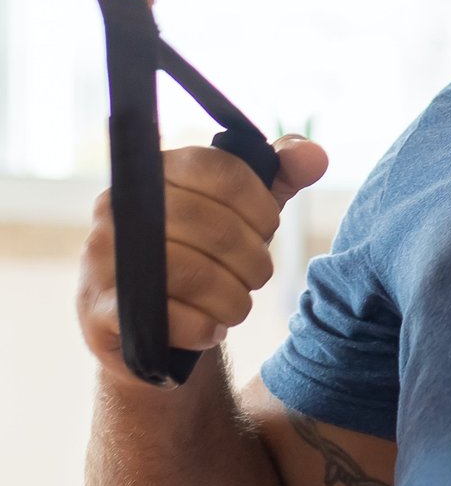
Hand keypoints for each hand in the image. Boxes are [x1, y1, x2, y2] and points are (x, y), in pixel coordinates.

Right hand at [77, 134, 328, 391]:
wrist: (149, 330)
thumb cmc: (203, 256)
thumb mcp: (242, 210)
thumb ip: (279, 177)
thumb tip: (314, 155)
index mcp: (157, 170)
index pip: (222, 170)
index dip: (260, 205)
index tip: (267, 228)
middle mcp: (120, 206)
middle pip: (211, 225)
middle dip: (252, 258)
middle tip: (258, 275)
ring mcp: (103, 257)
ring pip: (193, 274)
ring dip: (233, 298)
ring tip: (237, 305)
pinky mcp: (100, 310)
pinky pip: (169, 318)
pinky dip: (205, 328)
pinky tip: (210, 329)